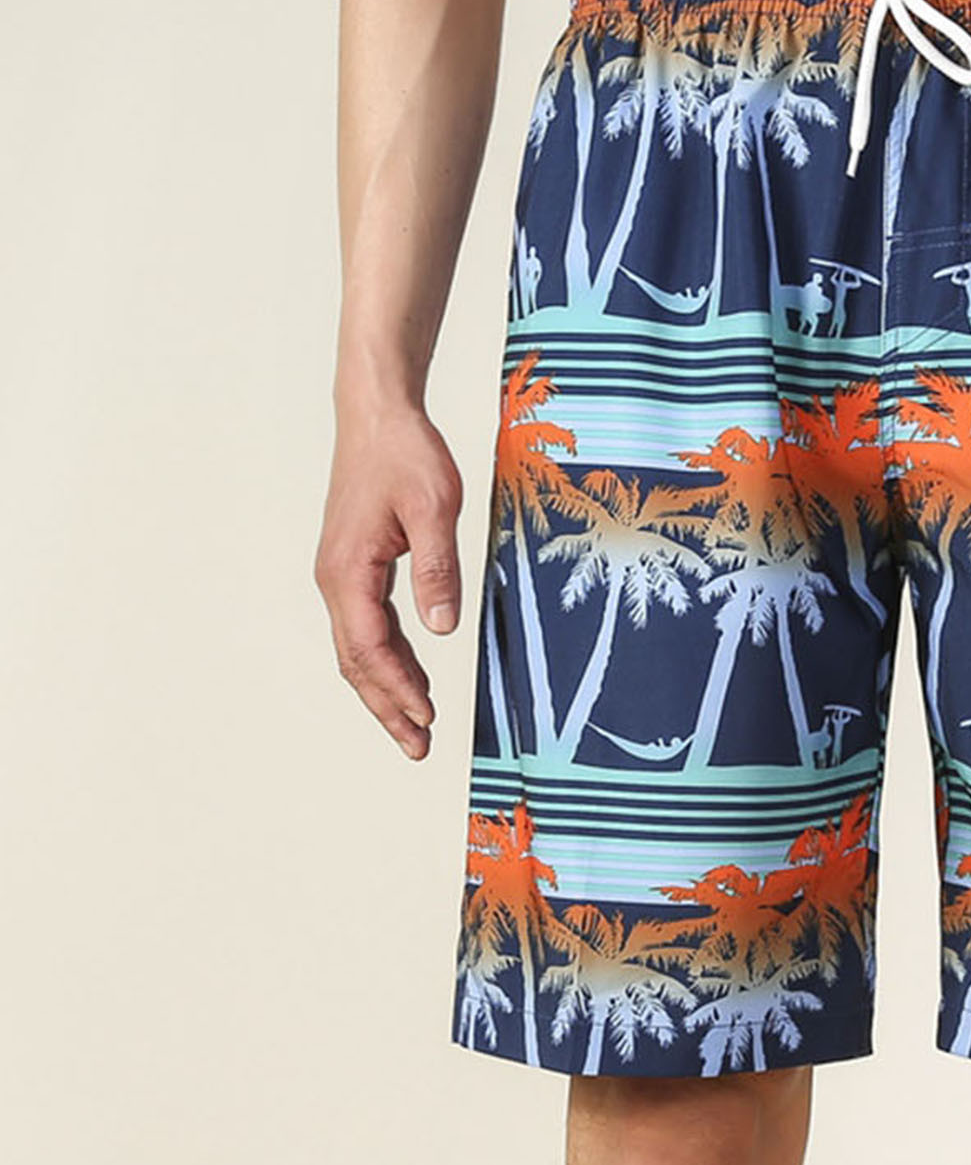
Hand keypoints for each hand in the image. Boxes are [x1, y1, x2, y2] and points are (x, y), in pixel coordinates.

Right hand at [314, 399, 464, 757]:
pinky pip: (369, 625)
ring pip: (361, 648)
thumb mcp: (435, 508)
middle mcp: (336, 580)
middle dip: (387, 707)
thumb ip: (439, 568)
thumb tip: (440, 628)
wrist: (378, 417)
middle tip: (418, 747)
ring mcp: (343, 575)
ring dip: (388, 687)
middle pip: (357, 662)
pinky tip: (413, 674)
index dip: (398, 688)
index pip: (371, 648)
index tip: (426, 718)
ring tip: (418, 724)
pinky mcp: (356, 567)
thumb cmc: (405, 455)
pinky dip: (390, 657)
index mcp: (348, 572)